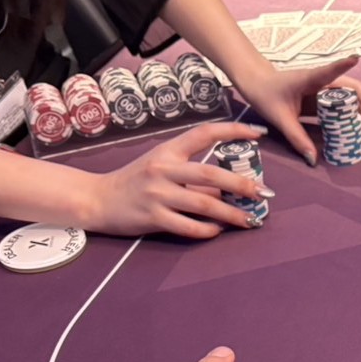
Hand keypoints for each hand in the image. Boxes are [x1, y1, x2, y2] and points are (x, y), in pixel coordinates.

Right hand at [90, 122, 269, 238]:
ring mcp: (157, 194)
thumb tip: (228, 188)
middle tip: (263, 193)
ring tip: (250, 220)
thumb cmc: (135, 182)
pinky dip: (207, 230)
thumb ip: (192, 176)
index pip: (204, 133)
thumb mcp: (162, 170)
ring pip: (204, 203)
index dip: (233, 130)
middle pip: (210, 173)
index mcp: (167, 151)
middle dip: (241, 184)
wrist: (97, 200)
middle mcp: (163, 169)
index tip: (259, 133)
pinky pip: (188, 226)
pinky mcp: (152, 217)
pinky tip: (218, 231)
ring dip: (231, 213)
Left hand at [245, 56, 360, 164]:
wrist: (258, 84)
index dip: (342, 65)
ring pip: (352, 103)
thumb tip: (314, 159)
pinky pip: (343, 111)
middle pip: (353, 92)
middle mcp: (322, 82)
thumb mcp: (279, 118)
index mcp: (309, 79)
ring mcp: (325, 91)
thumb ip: (297, 138)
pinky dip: (354, 124)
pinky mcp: (324, 101)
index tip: (355, 58)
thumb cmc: (266, 94)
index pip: (328, 71)